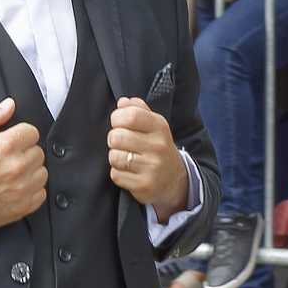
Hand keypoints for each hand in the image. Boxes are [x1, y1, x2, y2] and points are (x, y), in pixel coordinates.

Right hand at [0, 98, 46, 231]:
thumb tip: (9, 105)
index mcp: (5, 145)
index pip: (32, 132)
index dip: (20, 136)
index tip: (11, 143)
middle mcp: (17, 166)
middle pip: (38, 152)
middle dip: (25, 153)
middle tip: (9, 159)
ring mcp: (22, 188)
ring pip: (42, 172)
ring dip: (31, 172)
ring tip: (12, 173)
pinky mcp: (23, 205)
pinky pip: (41, 193)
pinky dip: (31, 191)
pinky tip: (16, 188)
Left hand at [108, 98, 188, 212]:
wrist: (174, 181)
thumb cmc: (157, 148)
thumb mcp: (154, 126)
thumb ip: (138, 110)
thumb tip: (122, 102)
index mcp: (160, 126)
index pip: (130, 115)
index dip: (117, 118)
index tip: (118, 123)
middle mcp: (158, 146)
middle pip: (117, 137)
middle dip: (113, 139)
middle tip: (121, 143)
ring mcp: (152, 167)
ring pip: (114, 156)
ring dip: (115, 157)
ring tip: (126, 157)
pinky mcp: (144, 185)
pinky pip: (116, 174)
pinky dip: (118, 173)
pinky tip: (129, 171)